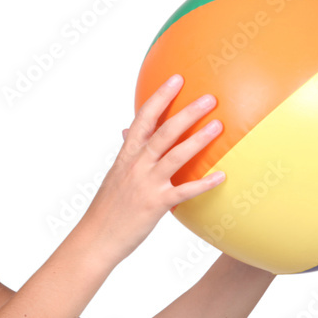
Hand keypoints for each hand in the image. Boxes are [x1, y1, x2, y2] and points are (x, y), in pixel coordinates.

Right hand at [79, 74, 224, 266]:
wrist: (95, 238)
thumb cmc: (107, 208)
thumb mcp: (114, 175)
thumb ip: (126, 152)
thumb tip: (126, 130)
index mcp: (126, 156)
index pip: (143, 119)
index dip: (160, 97)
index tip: (176, 79)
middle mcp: (136, 166)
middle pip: (164, 132)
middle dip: (187, 112)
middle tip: (209, 98)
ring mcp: (146, 184)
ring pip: (175, 156)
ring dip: (198, 140)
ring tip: (218, 126)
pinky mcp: (156, 205)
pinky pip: (184, 191)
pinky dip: (203, 183)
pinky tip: (221, 176)